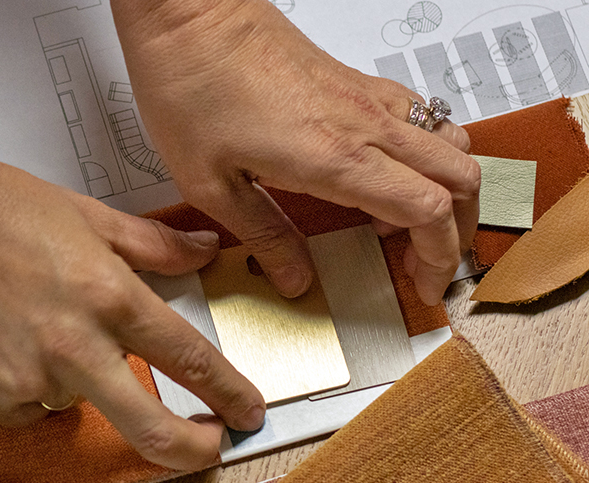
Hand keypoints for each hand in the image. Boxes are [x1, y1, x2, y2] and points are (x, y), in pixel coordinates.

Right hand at [0, 145, 266, 470]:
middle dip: (190, 447)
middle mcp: (73, 345)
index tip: (246, 412)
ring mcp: (27, 378)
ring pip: (78, 403)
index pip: (189, 358)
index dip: (228, 393)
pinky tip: (7, 340)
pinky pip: (29, 408)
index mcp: (108, 295)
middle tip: (205, 444)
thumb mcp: (88, 215)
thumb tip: (205, 252)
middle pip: (151, 427)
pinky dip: (29, 386)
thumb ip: (154, 244)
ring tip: (39, 324)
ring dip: (77, 379)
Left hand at [113, 0, 479, 304]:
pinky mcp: (357, 80)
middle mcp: (365, 124)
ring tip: (405, 225)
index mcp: (335, 158)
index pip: (428, 213)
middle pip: (460, 179)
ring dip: (448, 190)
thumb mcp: (211, 184)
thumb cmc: (192, 85)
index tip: (425, 286)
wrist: (190, 15)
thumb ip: (263, 235)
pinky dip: (426, 155)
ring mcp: (367, 98)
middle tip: (424, 264)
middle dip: (459, 230)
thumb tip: (294, 279)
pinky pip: (422, 119)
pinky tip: (383, 176)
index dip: (439, 258)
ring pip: (451, 143)